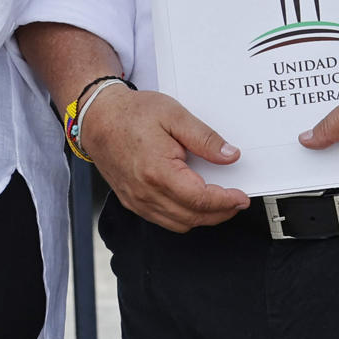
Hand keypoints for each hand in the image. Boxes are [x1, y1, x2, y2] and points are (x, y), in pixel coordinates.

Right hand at [81, 89, 248, 232]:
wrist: (97, 117)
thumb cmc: (130, 114)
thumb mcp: (174, 115)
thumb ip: (204, 138)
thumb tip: (230, 156)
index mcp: (158, 172)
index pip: (201, 200)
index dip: (227, 201)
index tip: (241, 197)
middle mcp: (146, 192)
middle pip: (193, 217)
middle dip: (220, 212)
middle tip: (235, 201)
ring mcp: (137, 200)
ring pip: (179, 224)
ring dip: (202, 217)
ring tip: (217, 202)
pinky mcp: (131, 201)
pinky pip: (163, 220)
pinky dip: (183, 217)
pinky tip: (191, 202)